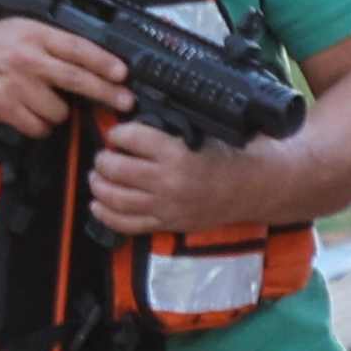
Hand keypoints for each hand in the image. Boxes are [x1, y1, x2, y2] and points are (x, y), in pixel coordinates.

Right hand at [0, 18, 132, 135]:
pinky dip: (40, 126)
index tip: (123, 74)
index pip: (78, 48)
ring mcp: (16, 85)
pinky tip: (30, 115)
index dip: (104, 62)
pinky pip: (38, 127)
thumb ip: (51, 43)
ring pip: (58, 111)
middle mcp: (28, 58)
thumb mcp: (20, 30)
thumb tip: (88, 60)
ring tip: (44, 103)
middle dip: (106, 93)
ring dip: (58, 113)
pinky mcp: (4, 107)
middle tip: (124, 102)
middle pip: (77, 79)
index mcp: (35, 35)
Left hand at [87, 119, 272, 238]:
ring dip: (98, 186)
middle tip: (102, 155)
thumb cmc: (230, 155)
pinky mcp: (167, 224)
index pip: (131, 137)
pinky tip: (97, 205)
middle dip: (102, 160)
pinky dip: (105, 214)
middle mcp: (168, 182)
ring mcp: (166, 207)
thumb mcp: (202, 132)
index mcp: (177, 153)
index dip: (118, 132)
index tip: (116, 132)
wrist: (254, 188)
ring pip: (115, 198)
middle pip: (116, 169)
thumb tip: (133, 126)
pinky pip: (127, 224)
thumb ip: (168, 131)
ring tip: (96, 177)